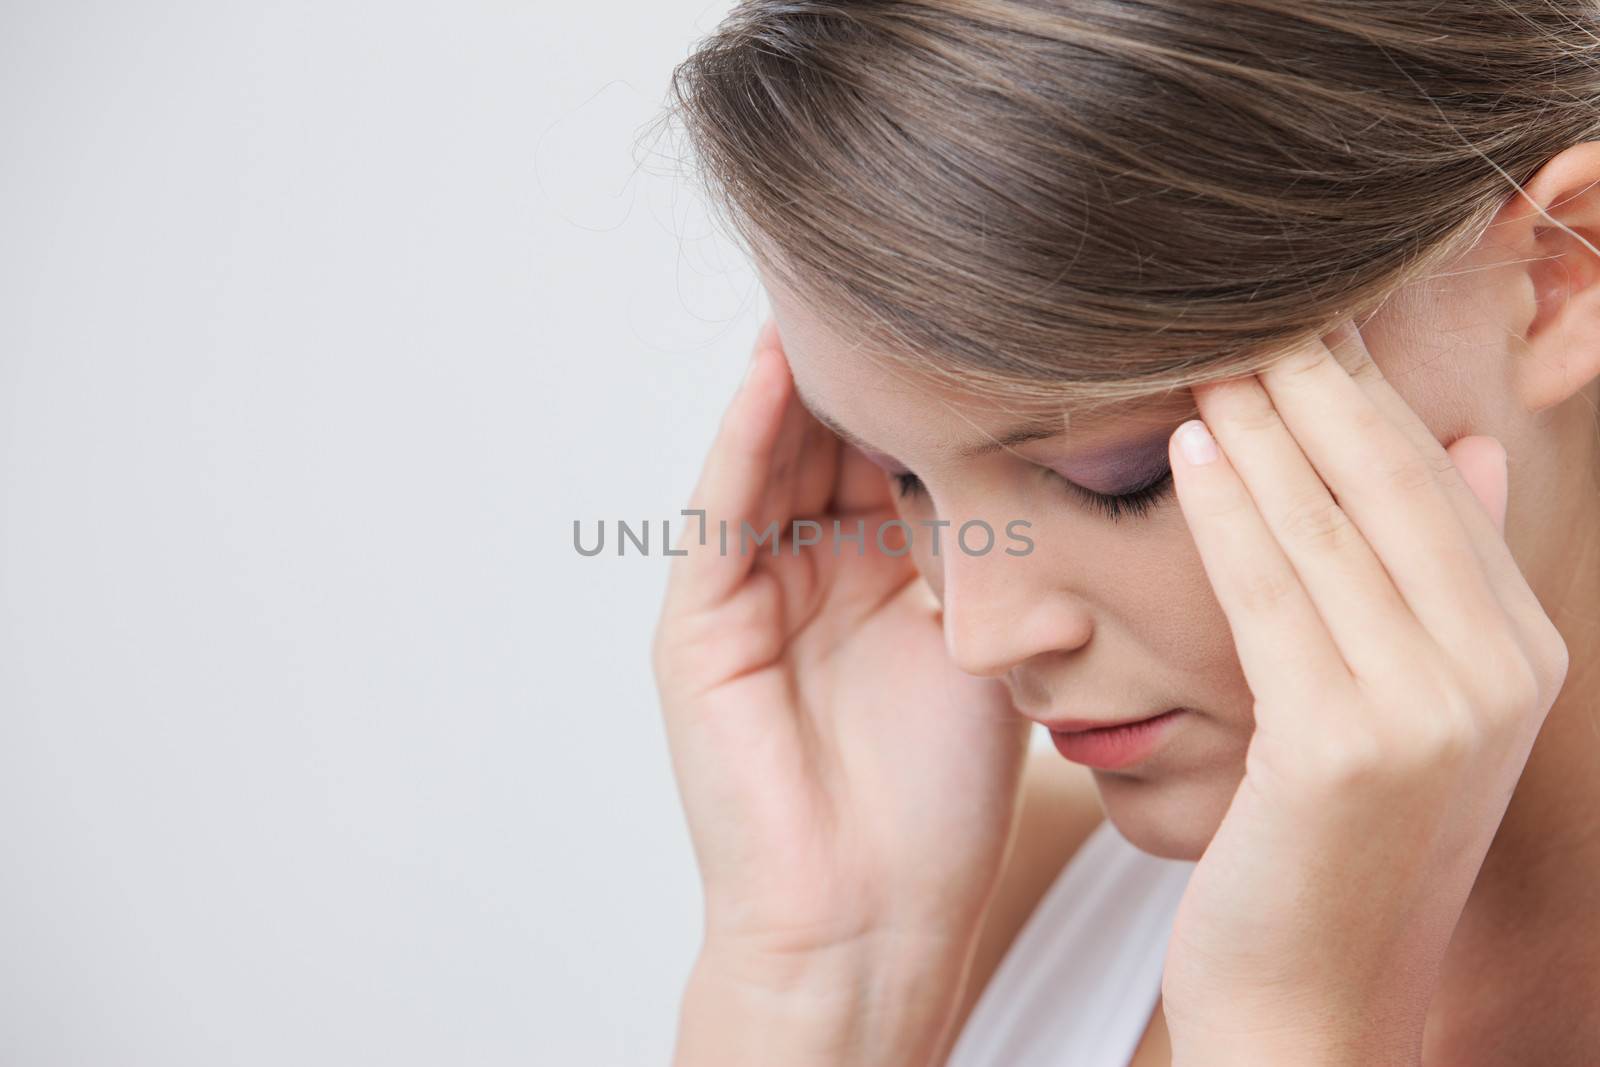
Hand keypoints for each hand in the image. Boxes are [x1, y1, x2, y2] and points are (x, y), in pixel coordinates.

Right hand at [652, 320, 1031, 1064]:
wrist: (872, 916)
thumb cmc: (942, 803)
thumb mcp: (987, 644)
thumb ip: (997, 552)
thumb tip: (1073, 449)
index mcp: (880, 576)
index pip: (903, 450)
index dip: (941, 380)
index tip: (990, 299)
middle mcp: (810, 570)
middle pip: (835, 436)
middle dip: (869, 358)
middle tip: (909, 259)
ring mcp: (748, 593)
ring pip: (774, 455)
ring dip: (804, 374)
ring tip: (836, 281)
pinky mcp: (698, 625)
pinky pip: (724, 512)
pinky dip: (747, 440)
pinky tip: (780, 367)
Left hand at [1159, 322, 1569, 1065]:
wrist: (1313, 995)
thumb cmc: (1335, 844)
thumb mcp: (1409, 706)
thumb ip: (1439, 576)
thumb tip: (1475, 446)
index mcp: (1517, 649)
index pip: (1429, 484)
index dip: (1360, 389)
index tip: (1299, 311)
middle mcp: (1498, 671)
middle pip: (1390, 483)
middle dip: (1315, 378)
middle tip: (1245, 292)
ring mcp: (1433, 712)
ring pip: (1332, 525)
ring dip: (1263, 423)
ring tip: (1204, 344)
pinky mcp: (1346, 749)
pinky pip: (1274, 597)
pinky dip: (1231, 512)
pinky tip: (1191, 447)